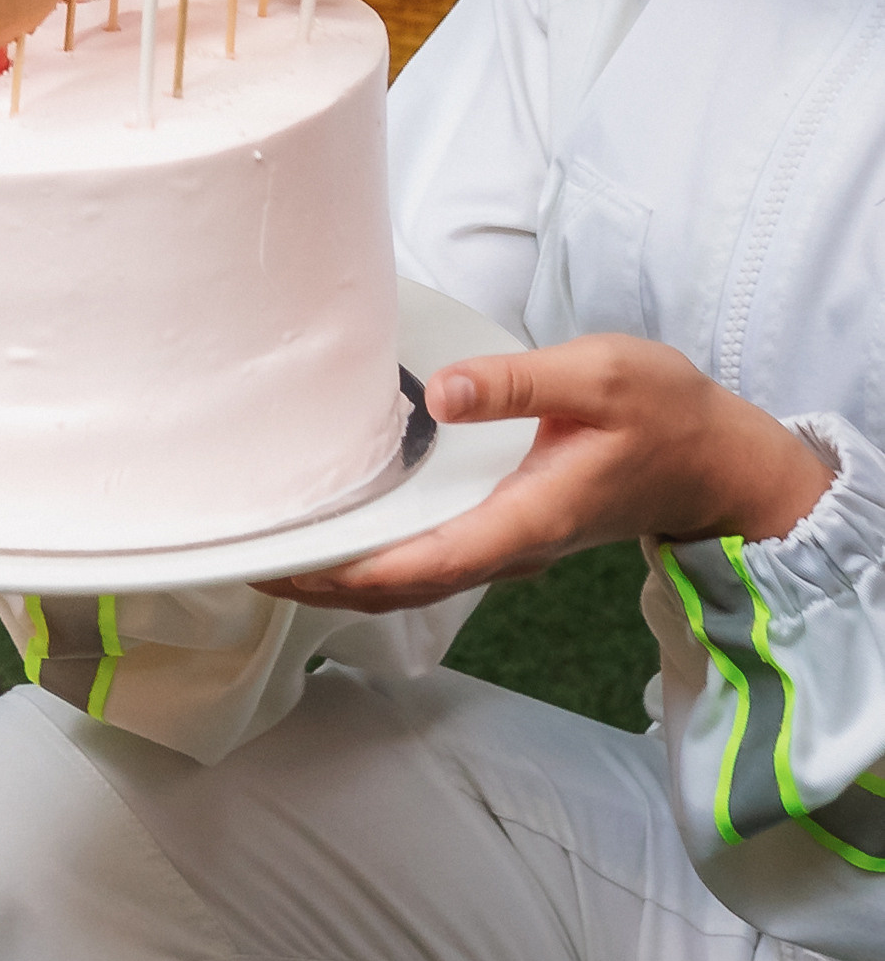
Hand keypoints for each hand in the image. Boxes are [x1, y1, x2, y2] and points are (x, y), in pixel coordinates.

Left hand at [260, 338, 838, 617]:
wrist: (715, 458)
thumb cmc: (663, 412)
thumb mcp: (598, 376)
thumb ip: (518, 385)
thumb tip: (441, 393)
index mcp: (525, 517)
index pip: (419, 563)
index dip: (345, 574)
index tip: (280, 568)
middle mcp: (510, 545)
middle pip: (401, 584)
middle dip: (323, 581)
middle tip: (246, 560)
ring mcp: (509, 541)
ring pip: (413, 574)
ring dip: (345, 570)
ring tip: (274, 543)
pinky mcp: (509, 525)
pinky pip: (431, 552)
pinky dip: (378, 550)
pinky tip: (344, 520)